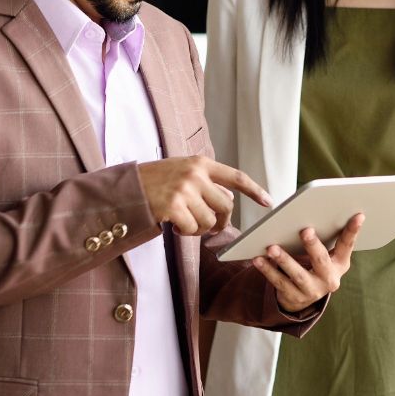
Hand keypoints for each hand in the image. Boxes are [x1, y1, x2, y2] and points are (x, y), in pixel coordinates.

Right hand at [138, 156, 271, 236]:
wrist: (126, 187)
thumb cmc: (156, 181)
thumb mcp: (183, 172)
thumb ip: (206, 182)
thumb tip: (229, 197)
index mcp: (200, 163)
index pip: (236, 177)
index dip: (254, 190)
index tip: (268, 202)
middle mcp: (195, 174)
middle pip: (226, 205)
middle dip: (221, 221)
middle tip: (210, 227)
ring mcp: (184, 190)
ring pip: (209, 221)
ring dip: (199, 228)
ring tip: (184, 222)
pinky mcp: (173, 206)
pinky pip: (192, 229)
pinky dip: (185, 232)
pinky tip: (174, 225)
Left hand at [253, 214, 363, 313]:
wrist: (303, 296)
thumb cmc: (313, 264)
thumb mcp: (324, 254)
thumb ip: (322, 237)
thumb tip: (309, 210)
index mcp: (340, 263)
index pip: (347, 245)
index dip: (353, 230)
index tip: (358, 215)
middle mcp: (329, 279)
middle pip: (321, 260)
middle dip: (312, 245)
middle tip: (305, 230)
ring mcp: (312, 290)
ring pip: (297, 274)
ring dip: (284, 260)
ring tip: (271, 248)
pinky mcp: (294, 297)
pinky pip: (279, 282)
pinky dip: (267, 270)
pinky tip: (258, 259)